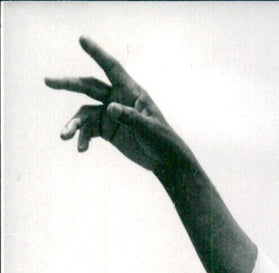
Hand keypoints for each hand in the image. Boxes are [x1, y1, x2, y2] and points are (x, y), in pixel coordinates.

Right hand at [45, 37, 190, 175]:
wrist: (164, 161)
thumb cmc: (162, 140)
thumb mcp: (149, 129)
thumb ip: (130, 117)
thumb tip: (110, 108)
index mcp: (130, 91)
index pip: (111, 68)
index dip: (97, 53)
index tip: (82, 39)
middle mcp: (116, 99)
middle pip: (88, 86)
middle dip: (68, 84)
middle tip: (48, 81)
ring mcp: (110, 114)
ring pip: (85, 113)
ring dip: (74, 124)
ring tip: (64, 136)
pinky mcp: (107, 129)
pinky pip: (89, 131)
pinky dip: (83, 138)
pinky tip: (81, 149)